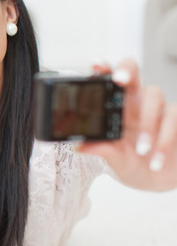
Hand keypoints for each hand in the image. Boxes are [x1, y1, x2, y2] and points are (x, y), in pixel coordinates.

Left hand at [77, 59, 176, 190]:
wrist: (159, 180)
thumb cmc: (132, 164)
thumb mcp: (115, 160)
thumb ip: (101, 150)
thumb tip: (79, 146)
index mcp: (115, 107)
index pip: (107, 82)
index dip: (102, 69)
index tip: (95, 64)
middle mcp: (135, 102)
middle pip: (133, 72)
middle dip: (126, 71)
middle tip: (119, 80)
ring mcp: (157, 108)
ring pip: (154, 95)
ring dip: (147, 123)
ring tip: (141, 150)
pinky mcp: (176, 118)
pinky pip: (173, 117)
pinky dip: (164, 140)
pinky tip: (156, 160)